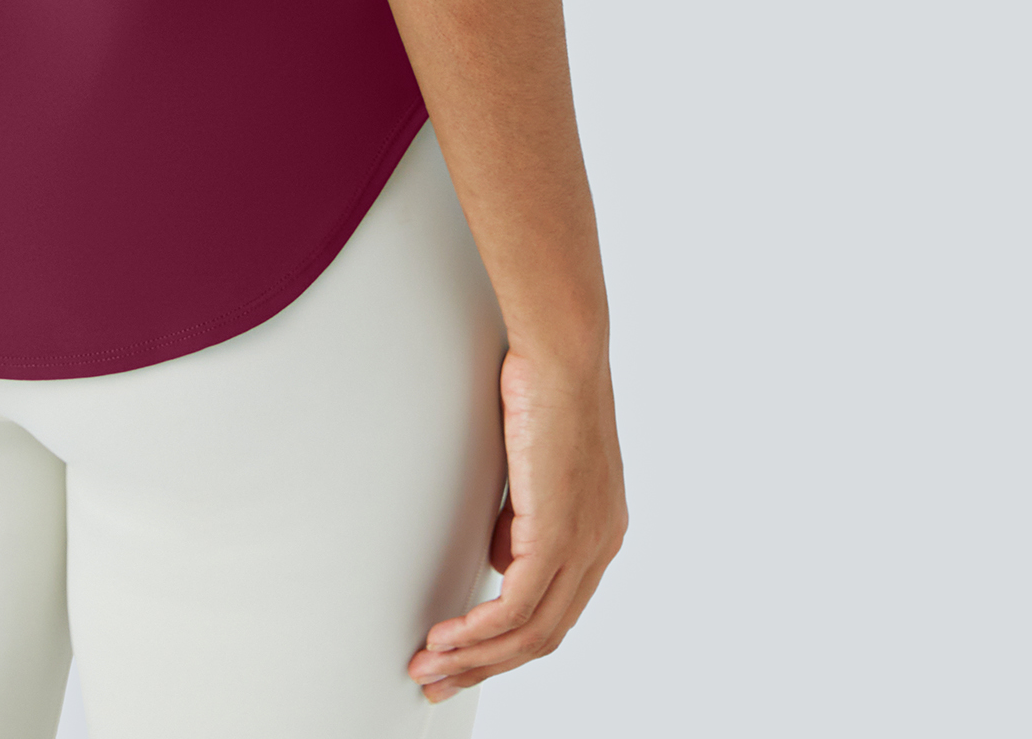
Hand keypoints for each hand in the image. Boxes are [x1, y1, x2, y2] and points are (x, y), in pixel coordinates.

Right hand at [410, 342, 626, 700]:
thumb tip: (502, 561)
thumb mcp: (534, 468)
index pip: (556, 611)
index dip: (509, 643)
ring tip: (431, 665)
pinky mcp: (559, 533)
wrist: (563, 352)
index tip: (467, 656)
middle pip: (544, 636)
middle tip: (439, 679)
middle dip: (485, 666)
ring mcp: (584, 543)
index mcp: (600, 533)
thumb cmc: (545, 388)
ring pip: (530, 632)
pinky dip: (479, 631)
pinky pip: (518, 606)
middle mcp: (600, 546)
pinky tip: (449, 637)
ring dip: (474, 656)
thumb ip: (521, 521)